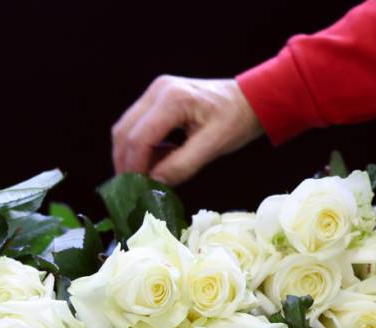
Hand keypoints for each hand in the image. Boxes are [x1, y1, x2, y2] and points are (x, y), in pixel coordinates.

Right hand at [112, 77, 262, 185]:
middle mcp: (158, 90)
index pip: (139, 138)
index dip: (134, 167)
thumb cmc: (238, 119)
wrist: (251, 98)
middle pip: (124, 132)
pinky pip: (136, 125)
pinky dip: (139, 147)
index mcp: (173, 99)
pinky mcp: (156, 98)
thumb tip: (154, 182)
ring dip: (130, 155)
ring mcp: (155, 92)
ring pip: (125, 128)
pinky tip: (157, 160)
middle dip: (125, 162)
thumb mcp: (214, 145)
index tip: (138, 189)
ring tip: (145, 176)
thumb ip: (182, 165)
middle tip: (133, 188)